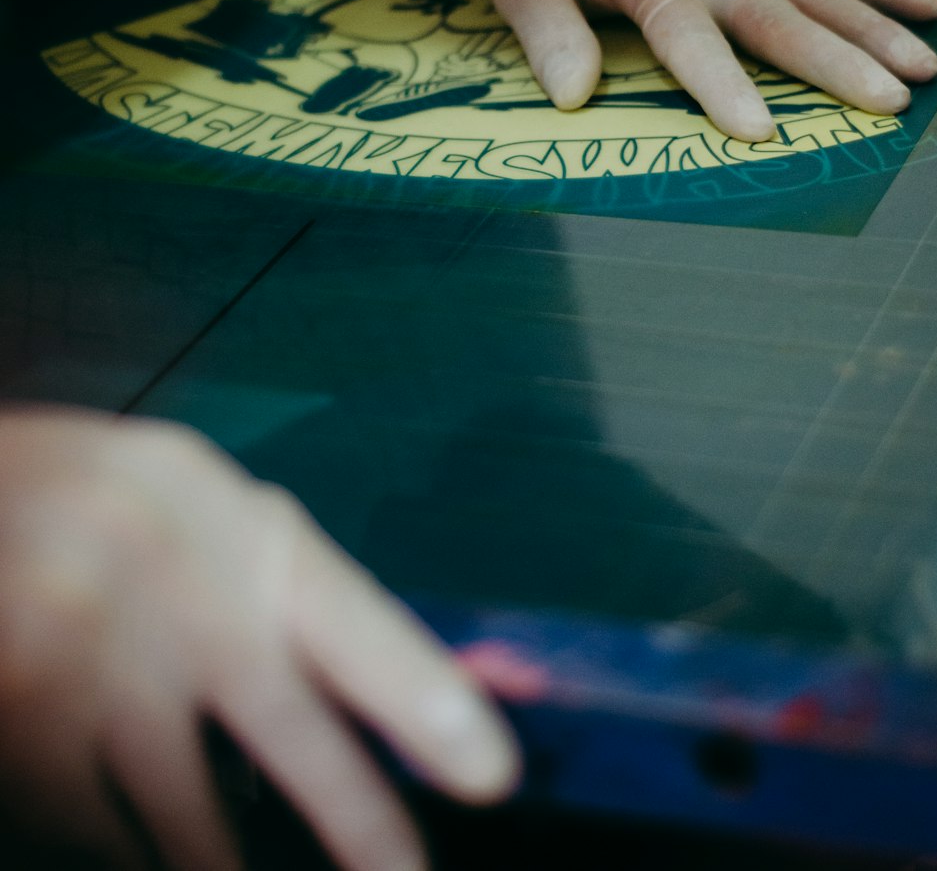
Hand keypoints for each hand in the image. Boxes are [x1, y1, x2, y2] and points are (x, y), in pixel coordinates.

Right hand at [0, 409, 519, 870]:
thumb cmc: (102, 501)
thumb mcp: (202, 504)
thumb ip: (283, 590)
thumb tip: (395, 697)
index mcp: (235, 528)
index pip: (349, 620)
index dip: (422, 700)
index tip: (493, 773)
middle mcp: (176, 594)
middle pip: (292, 738)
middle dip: (362, 828)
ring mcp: (94, 668)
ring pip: (191, 822)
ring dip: (218, 860)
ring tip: (228, 866)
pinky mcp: (24, 729)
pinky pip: (97, 832)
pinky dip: (115, 839)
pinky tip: (119, 813)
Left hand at [422, 0, 936, 142]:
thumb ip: (546, 33)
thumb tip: (573, 96)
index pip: (687, 32)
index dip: (720, 82)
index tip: (757, 129)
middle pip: (776, 16)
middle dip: (835, 61)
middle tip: (888, 100)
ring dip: (872, 29)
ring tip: (921, 70)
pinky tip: (925, 7)